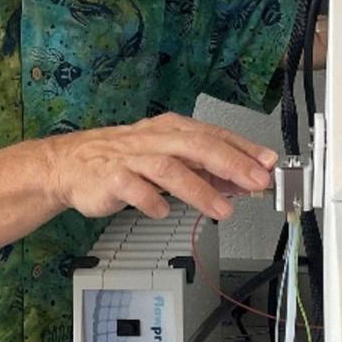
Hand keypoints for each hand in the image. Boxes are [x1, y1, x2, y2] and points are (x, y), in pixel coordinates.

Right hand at [45, 113, 278, 220]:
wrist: (72, 164)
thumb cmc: (125, 158)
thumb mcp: (168, 155)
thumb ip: (204, 167)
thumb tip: (244, 179)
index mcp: (172, 129)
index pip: (215, 135)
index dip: (244, 149)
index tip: (270, 164)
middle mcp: (155, 139)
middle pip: (198, 146)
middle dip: (231, 163)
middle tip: (257, 182)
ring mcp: (132, 158)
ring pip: (170, 168)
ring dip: (199, 189)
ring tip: (224, 209)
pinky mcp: (110, 178)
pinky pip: (133, 189)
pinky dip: (151, 201)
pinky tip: (164, 212)